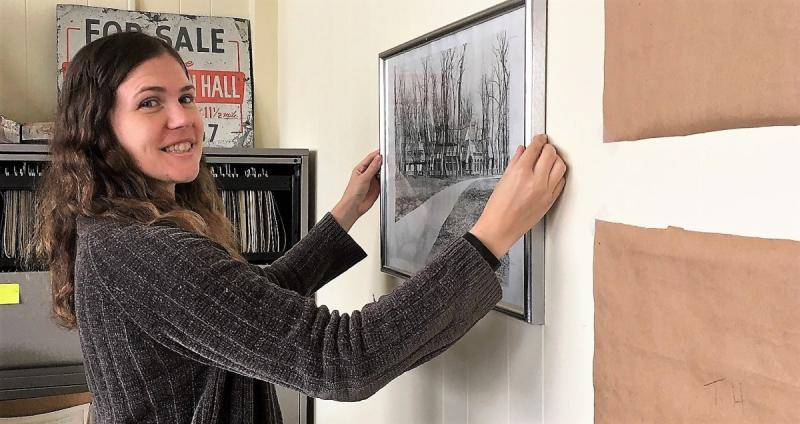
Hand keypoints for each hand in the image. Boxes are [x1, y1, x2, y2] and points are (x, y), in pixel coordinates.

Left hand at [331, 149, 381, 230]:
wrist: (354, 206)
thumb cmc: (352, 193)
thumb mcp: (363, 177)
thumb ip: (372, 168)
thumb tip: (378, 159)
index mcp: (360, 169)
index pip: (370, 158)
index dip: (377, 154)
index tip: (383, 152)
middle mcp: (366, 174)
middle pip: (376, 165)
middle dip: (382, 162)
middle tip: (388, 160)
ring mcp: (372, 181)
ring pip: (381, 173)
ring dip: (384, 171)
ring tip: (389, 168)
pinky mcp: (376, 187)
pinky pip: (383, 181)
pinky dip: (386, 179)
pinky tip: (388, 177)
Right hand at [469, 134, 566, 257]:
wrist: (500, 228)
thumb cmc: (498, 208)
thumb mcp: (503, 180)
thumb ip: (515, 163)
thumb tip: (522, 151)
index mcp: (520, 172)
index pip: (535, 148)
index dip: (539, 140)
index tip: (540, 138)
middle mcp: (535, 180)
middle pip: (550, 154)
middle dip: (548, 148)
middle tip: (545, 148)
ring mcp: (545, 190)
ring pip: (560, 166)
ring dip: (556, 160)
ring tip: (550, 160)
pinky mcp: (550, 200)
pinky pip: (561, 181)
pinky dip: (558, 174)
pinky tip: (552, 174)